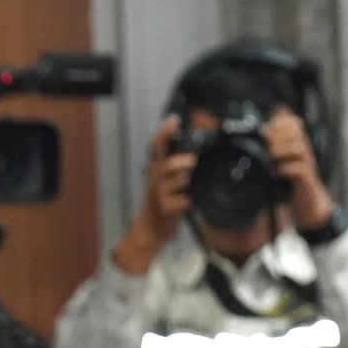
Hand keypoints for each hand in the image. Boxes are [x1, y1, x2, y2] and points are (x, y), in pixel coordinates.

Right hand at [113, 116, 194, 273]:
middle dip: (176, 160)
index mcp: (157, 169)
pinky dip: (185, 201)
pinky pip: (178, 203)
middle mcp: (155, 179)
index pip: (157, 146)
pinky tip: (189, 202)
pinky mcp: (164, 209)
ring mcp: (158, 194)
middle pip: (162, 164)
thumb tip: (195, 151)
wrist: (151, 227)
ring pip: (171, 183)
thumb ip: (178, 166)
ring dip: (182, 179)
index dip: (164, 132)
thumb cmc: (163, 200)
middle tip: (192, 159)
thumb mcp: (169, 181)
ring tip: (189, 178)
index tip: (174, 119)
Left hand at [263, 108, 334, 229]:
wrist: (308, 203)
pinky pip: (300, 169)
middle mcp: (304, 152)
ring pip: (299, 148)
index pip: (292, 122)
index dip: (279, 122)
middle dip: (278, 134)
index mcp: (296, 144)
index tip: (265, 130)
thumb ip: (271, 148)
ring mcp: (308, 165)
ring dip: (282, 150)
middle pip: (295, 131)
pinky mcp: (308, 180)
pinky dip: (287, 168)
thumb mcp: (279, 162)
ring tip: (271, 157)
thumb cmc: (290, 181)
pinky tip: (277, 172)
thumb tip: (254, 135)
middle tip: (266, 143)